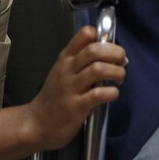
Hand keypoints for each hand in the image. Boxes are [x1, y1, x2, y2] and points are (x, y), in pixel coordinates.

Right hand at [24, 26, 126, 151]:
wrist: (35, 125)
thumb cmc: (54, 98)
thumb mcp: (62, 72)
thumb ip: (81, 61)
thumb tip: (110, 53)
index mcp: (65, 59)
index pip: (84, 34)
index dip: (102, 37)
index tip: (112, 47)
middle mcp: (67, 70)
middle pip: (94, 50)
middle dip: (115, 53)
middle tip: (123, 61)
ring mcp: (70, 88)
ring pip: (98, 69)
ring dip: (116, 72)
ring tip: (119, 78)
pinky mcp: (76, 107)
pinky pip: (97, 94)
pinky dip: (111, 92)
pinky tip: (113, 94)